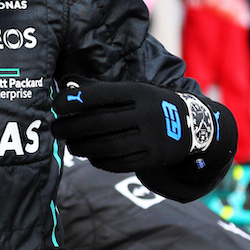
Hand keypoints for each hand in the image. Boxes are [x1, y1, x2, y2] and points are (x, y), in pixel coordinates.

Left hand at [52, 79, 218, 171]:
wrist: (194, 124)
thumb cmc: (152, 104)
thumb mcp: (135, 89)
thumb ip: (103, 89)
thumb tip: (67, 86)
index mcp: (139, 92)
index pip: (101, 95)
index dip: (75, 100)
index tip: (56, 104)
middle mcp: (146, 114)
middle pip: (100, 122)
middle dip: (72, 126)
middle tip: (55, 128)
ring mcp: (151, 138)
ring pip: (108, 145)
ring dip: (82, 146)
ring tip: (69, 143)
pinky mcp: (153, 157)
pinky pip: (120, 162)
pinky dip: (100, 160)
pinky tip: (89, 155)